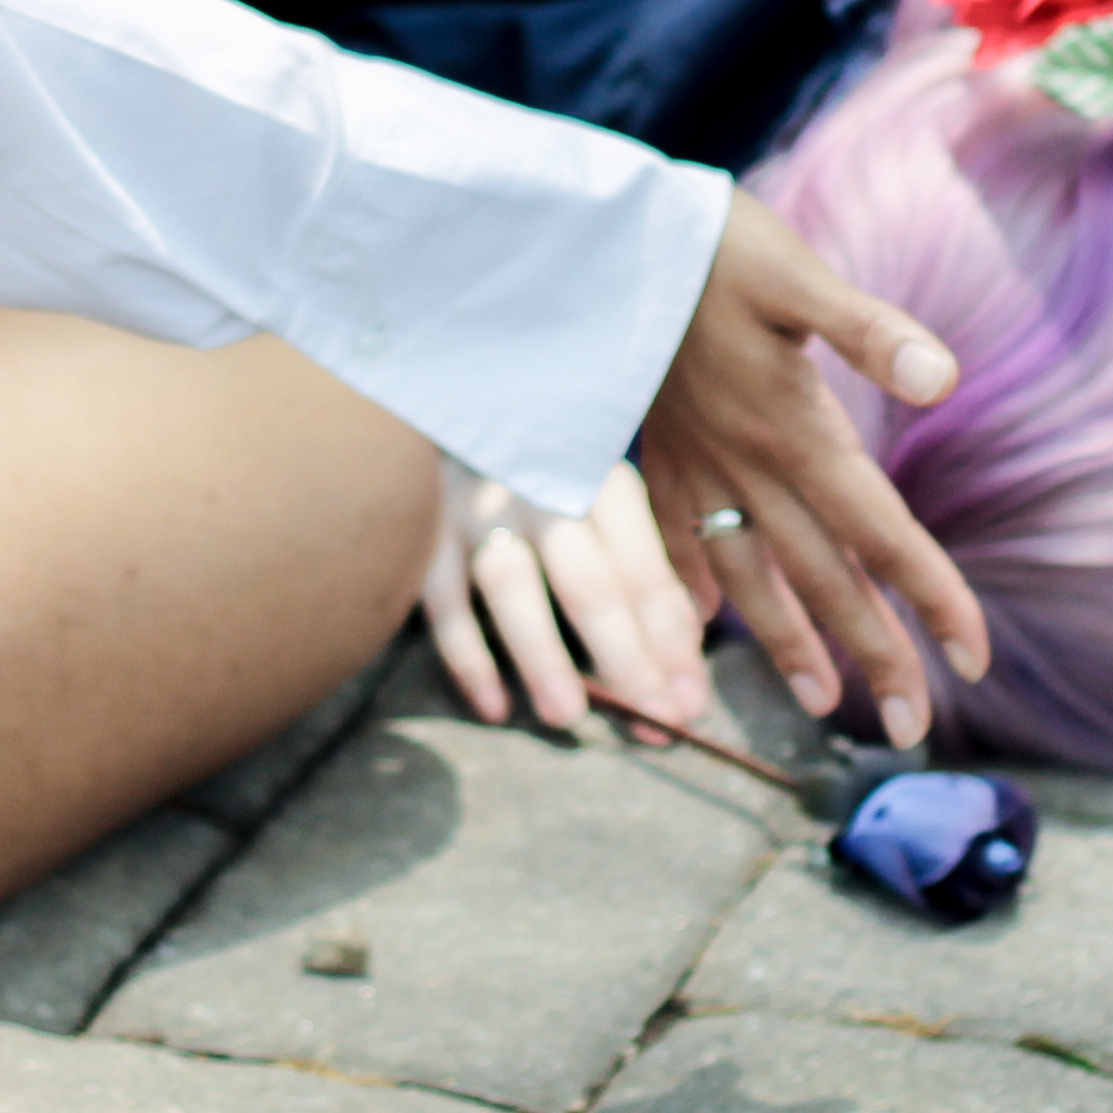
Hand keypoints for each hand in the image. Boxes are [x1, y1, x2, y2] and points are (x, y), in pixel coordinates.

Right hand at [421, 457, 711, 735]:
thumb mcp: (597, 486)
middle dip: (627, 661)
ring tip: (568, 718)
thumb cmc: (539, 454)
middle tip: (654, 723)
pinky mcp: (421, 524)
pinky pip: (442, 600)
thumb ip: (643, 557)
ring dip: (542, 656)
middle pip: (590, 584)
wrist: (444, 388)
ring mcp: (475, 504)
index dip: (671, 643)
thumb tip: (687, 642)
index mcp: (597, 476)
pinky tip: (494, 707)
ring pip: (512, 588)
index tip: (692, 704)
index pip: (643, 571)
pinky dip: (467, 657)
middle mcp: (539, 486)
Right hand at [642, 185, 989, 748]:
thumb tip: (944, 380)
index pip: (882, 535)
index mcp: (795, 430)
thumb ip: (870, 331)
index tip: (975, 663)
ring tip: (821, 701)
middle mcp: (748, 465)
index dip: (934, 598)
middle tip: (911, 730)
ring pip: (751, 576)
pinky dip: (695, 587)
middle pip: (825, 577)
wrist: (589, 239)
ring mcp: (694, 466)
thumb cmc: (706, 244)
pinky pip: (676, 543)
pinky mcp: (655, 451)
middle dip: (874, 653)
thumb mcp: (794, 272)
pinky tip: (705, 620)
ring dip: (790, 643)